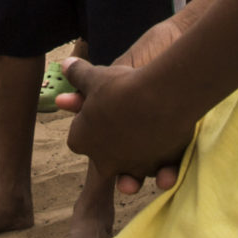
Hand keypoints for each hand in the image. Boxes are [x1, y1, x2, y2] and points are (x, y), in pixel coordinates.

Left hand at [62, 56, 188, 195]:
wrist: (156, 98)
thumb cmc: (120, 88)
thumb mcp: (94, 77)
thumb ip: (78, 75)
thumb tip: (65, 65)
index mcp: (83, 141)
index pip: (79, 137)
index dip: (89, 125)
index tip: (101, 111)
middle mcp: (105, 162)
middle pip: (107, 161)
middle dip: (113, 150)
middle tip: (125, 125)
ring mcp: (134, 167)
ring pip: (135, 173)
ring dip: (139, 165)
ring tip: (146, 148)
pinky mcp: (161, 166)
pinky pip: (164, 171)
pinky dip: (168, 168)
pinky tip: (171, 154)